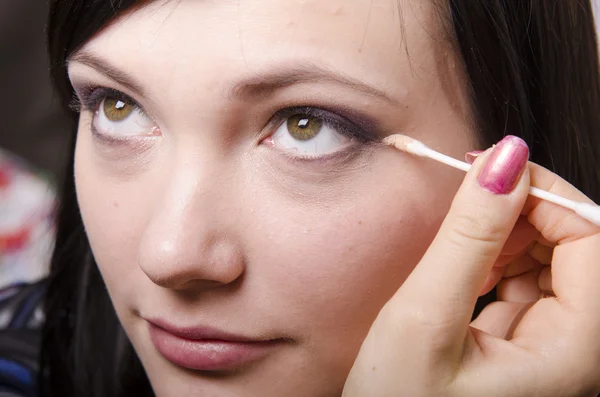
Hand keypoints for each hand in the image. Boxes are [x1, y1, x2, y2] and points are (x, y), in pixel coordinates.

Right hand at [343, 136, 599, 396]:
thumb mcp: (424, 319)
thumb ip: (468, 236)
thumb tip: (504, 158)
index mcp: (575, 354)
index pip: (594, 240)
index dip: (546, 194)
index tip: (489, 169)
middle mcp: (578, 354)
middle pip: (580, 249)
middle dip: (525, 212)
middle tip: (469, 196)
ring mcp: (553, 352)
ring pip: (553, 264)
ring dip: (508, 236)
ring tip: (459, 241)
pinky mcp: (525, 347)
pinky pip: (528, 286)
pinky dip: (496, 263)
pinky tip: (463, 270)